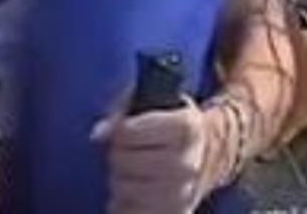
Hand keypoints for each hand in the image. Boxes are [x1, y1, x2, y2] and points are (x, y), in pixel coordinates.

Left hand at [92, 95, 235, 213]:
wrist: (207, 152)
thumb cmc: (168, 123)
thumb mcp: (149, 102)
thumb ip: (121, 113)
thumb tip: (99, 134)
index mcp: (184, 127)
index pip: (129, 132)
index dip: (120, 130)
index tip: (125, 130)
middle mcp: (188, 163)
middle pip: (126, 163)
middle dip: (117, 157)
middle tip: (125, 153)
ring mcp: (184, 193)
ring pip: (128, 192)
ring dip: (119, 183)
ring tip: (129, 173)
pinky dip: (126, 207)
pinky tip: (130, 196)